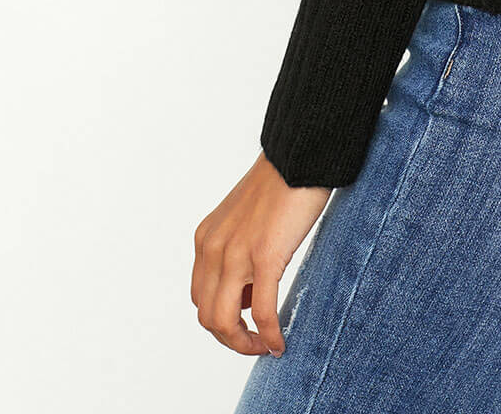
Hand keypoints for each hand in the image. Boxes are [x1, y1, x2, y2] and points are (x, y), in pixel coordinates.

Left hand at [192, 152, 330, 355]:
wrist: (300, 154)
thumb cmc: (282, 183)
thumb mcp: (244, 219)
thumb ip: (236, 250)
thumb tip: (247, 291)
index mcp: (206, 239)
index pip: (200, 296)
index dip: (221, 318)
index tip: (246, 323)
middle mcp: (212, 248)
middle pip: (206, 315)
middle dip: (230, 338)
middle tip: (256, 342)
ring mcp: (236, 253)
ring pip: (223, 322)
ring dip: (243, 344)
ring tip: (266, 346)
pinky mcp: (265, 255)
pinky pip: (261, 311)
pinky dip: (269, 335)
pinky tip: (280, 342)